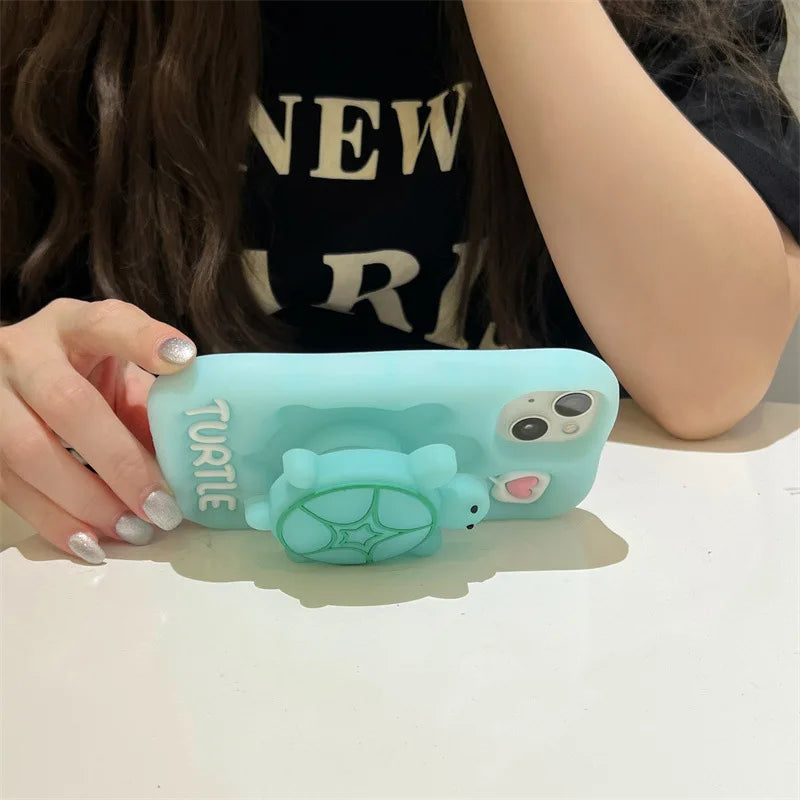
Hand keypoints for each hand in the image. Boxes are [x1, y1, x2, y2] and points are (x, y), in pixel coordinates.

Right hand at [0, 299, 195, 563]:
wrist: (7, 376)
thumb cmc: (78, 374)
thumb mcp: (114, 374)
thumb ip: (149, 407)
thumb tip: (189, 464)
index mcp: (71, 327)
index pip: (106, 323)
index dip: (142, 340)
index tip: (182, 359)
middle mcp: (23, 353)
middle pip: (68, 404)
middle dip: (119, 462)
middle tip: (161, 507)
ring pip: (27, 452)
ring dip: (86, 502)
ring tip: (133, 531)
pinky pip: (8, 488)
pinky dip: (54, 522)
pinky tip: (91, 545)